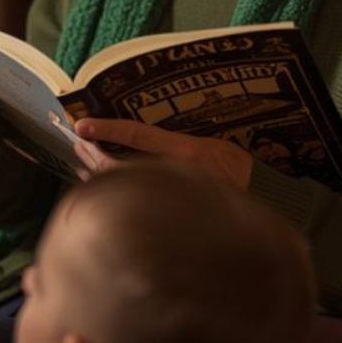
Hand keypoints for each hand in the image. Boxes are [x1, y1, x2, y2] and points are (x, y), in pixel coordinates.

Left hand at [73, 118, 252, 191]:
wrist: (264, 204)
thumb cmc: (241, 169)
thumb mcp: (214, 149)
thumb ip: (180, 146)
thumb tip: (138, 135)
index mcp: (189, 153)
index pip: (138, 136)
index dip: (108, 129)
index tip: (82, 125)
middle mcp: (177, 176)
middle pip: (122, 167)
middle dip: (96, 157)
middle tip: (77, 144)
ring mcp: (172, 199)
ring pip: (125, 187)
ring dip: (100, 176)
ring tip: (82, 164)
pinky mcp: (170, 217)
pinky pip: (134, 203)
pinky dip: (116, 194)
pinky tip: (103, 188)